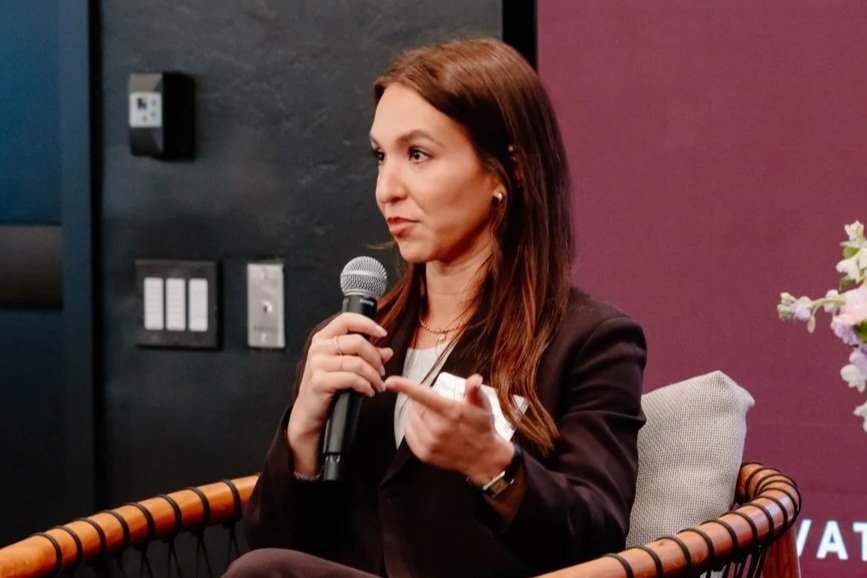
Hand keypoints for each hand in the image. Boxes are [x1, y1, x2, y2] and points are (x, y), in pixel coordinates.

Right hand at [287, 313, 392, 472]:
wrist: (310, 412)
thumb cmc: (327, 387)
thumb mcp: (347, 367)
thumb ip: (367, 356)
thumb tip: (387, 351)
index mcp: (324, 338)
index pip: (346, 319)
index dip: (367, 324)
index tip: (382, 334)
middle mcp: (319, 348)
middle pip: (357, 342)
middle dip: (375, 358)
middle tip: (381, 371)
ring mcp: (317, 364)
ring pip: (358, 363)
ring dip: (373, 376)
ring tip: (377, 385)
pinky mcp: (320, 381)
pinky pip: (352, 379)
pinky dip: (366, 386)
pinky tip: (368, 391)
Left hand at [384, 374, 513, 484]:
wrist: (483, 457)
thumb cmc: (481, 427)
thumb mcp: (483, 406)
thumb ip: (475, 390)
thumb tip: (474, 379)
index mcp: (450, 412)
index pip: (423, 396)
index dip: (404, 386)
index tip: (390, 381)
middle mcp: (439, 428)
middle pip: (415, 405)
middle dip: (421, 400)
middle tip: (435, 404)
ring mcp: (430, 443)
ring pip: (411, 418)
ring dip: (416, 413)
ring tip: (431, 415)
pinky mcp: (425, 454)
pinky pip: (409, 433)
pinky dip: (413, 426)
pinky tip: (424, 425)